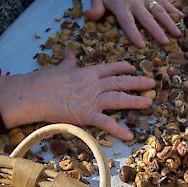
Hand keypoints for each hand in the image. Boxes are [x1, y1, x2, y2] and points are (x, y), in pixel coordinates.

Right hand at [0, 51, 153, 139]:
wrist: (35, 94)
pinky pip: (106, 123)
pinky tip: (129, 135)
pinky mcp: (87, 114)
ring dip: (135, 101)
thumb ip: (68, 60)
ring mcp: (93, 99)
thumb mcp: (60, 67)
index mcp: (88, 72)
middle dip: (138, 82)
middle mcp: (95, 84)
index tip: (133, 67)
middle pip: (121, 82)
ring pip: (119, 98)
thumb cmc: (44, 80)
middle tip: (152, 83)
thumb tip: (69, 51)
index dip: (124, 67)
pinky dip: (118, 130)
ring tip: (149, 103)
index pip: (111, 68)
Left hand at [87, 0, 181, 46]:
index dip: (134, 33)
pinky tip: (182, 17)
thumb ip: (95, 8)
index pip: (128, 22)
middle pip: (147, 18)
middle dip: (157, 31)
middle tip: (166, 43)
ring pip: (159, 10)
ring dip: (170, 22)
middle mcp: (135, 2)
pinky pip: (163, 1)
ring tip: (178, 34)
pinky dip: (173, 8)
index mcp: (120, 5)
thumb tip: (90, 16)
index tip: (142, 45)